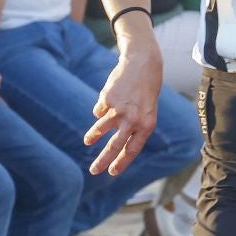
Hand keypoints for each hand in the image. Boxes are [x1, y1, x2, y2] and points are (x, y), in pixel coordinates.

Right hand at [84, 49, 163, 175]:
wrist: (143, 64)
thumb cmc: (147, 90)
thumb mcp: (147, 111)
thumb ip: (133, 127)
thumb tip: (115, 143)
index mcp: (146, 125)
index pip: (132, 150)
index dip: (121, 163)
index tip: (111, 172)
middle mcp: (132, 120)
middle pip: (115, 145)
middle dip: (103, 160)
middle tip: (93, 171)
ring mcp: (119, 110)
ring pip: (101, 129)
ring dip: (93, 136)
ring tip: (88, 141)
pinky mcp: (107, 99)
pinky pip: (100, 110)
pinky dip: (102, 109)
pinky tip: (109, 99)